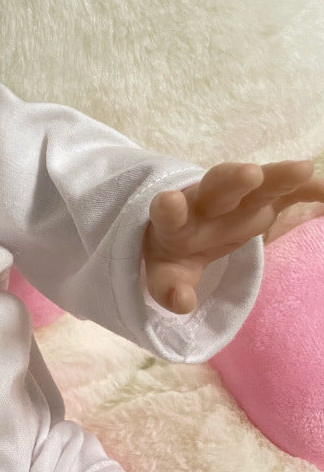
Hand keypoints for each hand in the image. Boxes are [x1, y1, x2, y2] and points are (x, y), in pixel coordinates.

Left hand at [143, 160, 323, 313]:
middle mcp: (205, 203)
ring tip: (302, 169)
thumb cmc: (173, 254)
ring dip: (276, 176)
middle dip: (232, 180)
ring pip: (255, 184)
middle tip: (249, 174)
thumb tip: (183, 302)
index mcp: (176, 223)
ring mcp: (235, 198)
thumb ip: (169, 288)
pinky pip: (285, 191)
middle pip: (217, 187)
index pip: (168, 214)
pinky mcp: (258, 199)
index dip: (169, 208)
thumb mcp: (165, 273)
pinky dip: (305, 188)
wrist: (180, 228)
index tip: (169, 201)